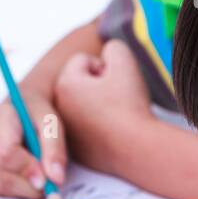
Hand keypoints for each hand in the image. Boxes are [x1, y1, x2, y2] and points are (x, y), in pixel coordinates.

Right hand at [0, 88, 66, 198]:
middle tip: (47, 180)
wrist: (19, 108)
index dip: (27, 170)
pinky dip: (13, 188)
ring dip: (23, 188)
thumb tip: (56, 179)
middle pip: (1, 174)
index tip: (46, 180)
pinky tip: (20, 173)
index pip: (6, 153)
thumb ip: (55, 150)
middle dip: (30, 185)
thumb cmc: (36, 115)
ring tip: (35, 172)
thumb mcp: (52, 124)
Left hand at [53, 39, 151, 169]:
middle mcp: (58, 110)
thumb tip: (107, 55)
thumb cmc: (130, 105)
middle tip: (117, 98)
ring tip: (117, 115)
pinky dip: (99, 127)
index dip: (105, 67)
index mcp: (64, 85)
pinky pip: (88, 129)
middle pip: (80, 83)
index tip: (116, 83)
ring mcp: (67, 133)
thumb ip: (112, 47)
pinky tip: (115, 132)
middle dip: (98, 85)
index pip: (82, 61)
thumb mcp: (125, 61)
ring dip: (98, 105)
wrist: (139, 149)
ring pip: (83, 106)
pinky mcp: (78, 151)